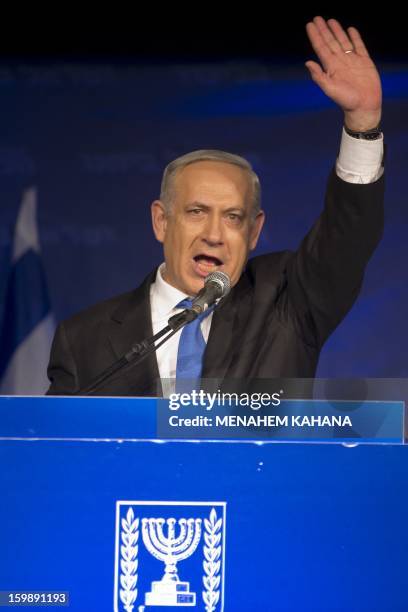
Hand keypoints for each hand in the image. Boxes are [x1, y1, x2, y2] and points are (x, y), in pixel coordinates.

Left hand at [305, 16, 381, 130]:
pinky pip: (359, 46)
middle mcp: (340, 62)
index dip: (316, 36)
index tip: (310, 25)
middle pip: (330, 42)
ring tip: (331, 21)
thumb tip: (307, 62)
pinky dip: (355, 37)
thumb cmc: (346, 101)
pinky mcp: (364, 61)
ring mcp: (352, 61)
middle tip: (317, 18)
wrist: (364, 106)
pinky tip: (350, 30)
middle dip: (324, 30)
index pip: (321, 48)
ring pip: (343, 41)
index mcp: (331, 67)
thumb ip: (319, 76)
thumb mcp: (330, 89)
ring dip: (337, 31)